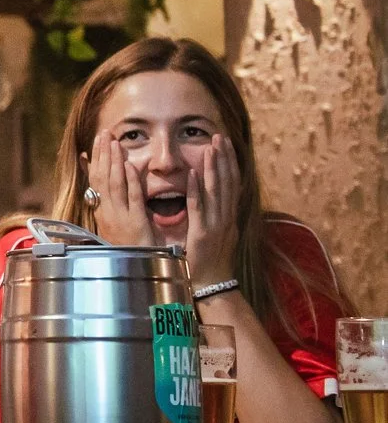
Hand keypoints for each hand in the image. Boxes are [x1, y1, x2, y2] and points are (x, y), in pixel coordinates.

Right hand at [84, 125, 151, 246]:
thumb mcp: (116, 225)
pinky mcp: (135, 223)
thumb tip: (104, 189)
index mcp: (102, 213)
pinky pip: (132, 198)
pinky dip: (131, 180)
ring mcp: (120, 217)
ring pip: (114, 184)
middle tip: (104, 134)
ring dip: (113, 161)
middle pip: (102, 178)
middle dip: (102, 154)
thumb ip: (112, 205)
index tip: (97, 142)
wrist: (136, 273)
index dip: (96, 159)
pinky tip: (131, 165)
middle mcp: (107, 213)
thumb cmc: (130, 249)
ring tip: (113, 142)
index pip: (95, 180)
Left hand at [186, 134, 241, 283]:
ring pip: (216, 191)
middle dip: (224, 158)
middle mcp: (226, 218)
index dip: (229, 162)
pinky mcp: (203, 234)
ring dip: (213, 168)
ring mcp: (217, 225)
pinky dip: (196, 190)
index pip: (231, 184)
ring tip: (210, 147)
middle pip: (227, 182)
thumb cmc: (208, 261)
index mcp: (228, 217)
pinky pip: (199, 208)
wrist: (212, 286)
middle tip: (219, 136)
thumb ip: (213, 215)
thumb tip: (210, 198)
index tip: (225, 144)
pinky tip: (192, 175)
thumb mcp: (214, 233)